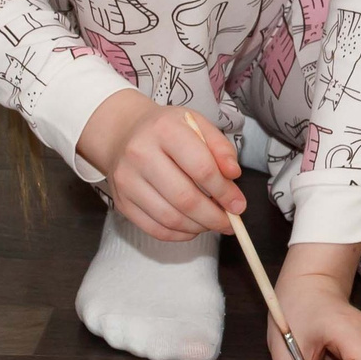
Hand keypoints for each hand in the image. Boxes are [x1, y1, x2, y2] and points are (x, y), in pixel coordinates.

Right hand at [75, 90, 242, 240]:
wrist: (122, 134)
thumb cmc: (166, 130)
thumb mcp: (197, 124)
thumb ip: (221, 147)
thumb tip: (233, 175)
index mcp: (164, 130)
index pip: (202, 168)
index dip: (225, 192)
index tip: (238, 205)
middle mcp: (140, 154)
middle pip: (185, 198)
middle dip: (214, 216)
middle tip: (229, 222)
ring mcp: (127, 181)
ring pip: (170, 218)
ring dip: (198, 227)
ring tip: (211, 223)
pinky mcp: (122, 202)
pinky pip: (155, 229)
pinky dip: (179, 234)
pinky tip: (192, 227)